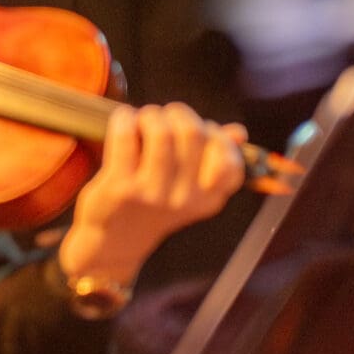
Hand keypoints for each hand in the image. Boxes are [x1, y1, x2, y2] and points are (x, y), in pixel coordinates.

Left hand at [59, 103, 247, 289]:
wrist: (116, 240)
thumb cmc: (155, 202)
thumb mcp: (189, 188)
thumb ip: (214, 158)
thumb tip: (238, 133)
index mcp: (209, 198)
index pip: (231, 161)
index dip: (216, 135)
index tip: (200, 132)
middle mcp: (185, 198)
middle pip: (192, 132)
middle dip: (178, 113)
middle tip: (164, 117)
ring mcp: (152, 193)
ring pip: (160, 132)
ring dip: (150, 115)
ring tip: (143, 120)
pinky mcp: (121, 187)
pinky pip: (125, 136)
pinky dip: (124, 118)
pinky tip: (123, 120)